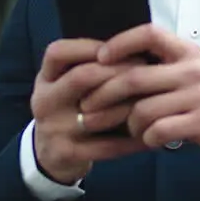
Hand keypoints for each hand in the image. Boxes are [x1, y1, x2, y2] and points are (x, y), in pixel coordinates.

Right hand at [30, 39, 145, 183]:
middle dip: (118, 72)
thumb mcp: (67, 85)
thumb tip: (134, 46)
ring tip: (156, 100)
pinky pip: (106, 146)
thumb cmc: (70, 109)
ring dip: (130, 106)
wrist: (50, 154)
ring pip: (98, 113)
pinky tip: (150, 133)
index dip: (89, 47)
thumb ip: (90, 67)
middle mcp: (44, 101)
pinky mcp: (66, 153)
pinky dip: (131, 140)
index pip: (58, 53)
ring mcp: (53, 129)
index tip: (120, 47)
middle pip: (81, 77)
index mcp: (45, 79)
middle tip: (148, 71)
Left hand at [79, 24, 199, 169]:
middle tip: (87, 109)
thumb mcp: (192, 74)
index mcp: (188, 52)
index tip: (100, 57)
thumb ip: (162, 67)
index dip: (121, 42)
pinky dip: (148, 139)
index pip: (150, 33)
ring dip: (129, 125)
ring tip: (131, 130)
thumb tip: (112, 66)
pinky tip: (151, 140)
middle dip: (104, 95)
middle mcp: (194, 69)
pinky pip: (159, 130)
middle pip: (135, 77)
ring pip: (143, 110)